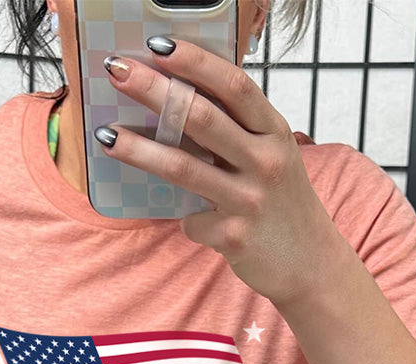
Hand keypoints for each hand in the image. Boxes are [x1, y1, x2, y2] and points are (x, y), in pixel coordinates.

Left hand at [97, 36, 342, 306]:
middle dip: (154, 90)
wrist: (311, 265)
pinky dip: (186, 219)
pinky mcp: (234, 237)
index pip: (234, 85)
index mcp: (275, 133)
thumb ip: (237, 133)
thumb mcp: (272, 158)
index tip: (158, 45)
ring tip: (105, 135)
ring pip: (183, 167)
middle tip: (117, 71)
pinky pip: (191, 220)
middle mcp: (266, 161)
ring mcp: (250, 200)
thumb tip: (178, 105)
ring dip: (138, 149)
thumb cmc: (282, 205)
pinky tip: (194, 222)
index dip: (195, 61)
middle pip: (201, 117)